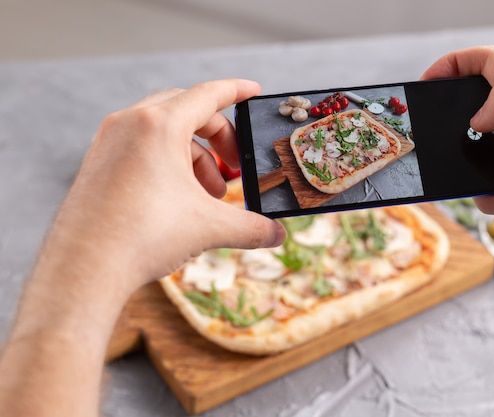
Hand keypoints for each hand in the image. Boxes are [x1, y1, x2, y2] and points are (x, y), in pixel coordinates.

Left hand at [57, 78, 285, 289]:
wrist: (84, 269)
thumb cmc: (142, 237)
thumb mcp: (209, 228)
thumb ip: (251, 228)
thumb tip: (277, 236)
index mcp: (159, 125)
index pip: (207, 95)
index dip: (236, 91)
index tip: (253, 91)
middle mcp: (130, 124)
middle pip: (187, 112)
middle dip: (218, 137)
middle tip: (234, 167)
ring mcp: (109, 142)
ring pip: (164, 133)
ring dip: (195, 157)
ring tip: (210, 194)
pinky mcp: (98, 163)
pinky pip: (142, 149)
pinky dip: (168, 165)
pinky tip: (180, 200)